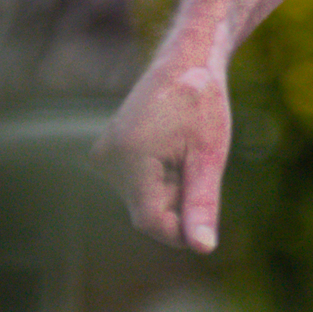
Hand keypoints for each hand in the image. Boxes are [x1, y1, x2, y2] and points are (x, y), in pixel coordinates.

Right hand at [91, 60, 231, 251]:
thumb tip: (202, 248)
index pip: (151, 222)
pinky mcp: (107, 155)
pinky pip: (138, 185)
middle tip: (196, 162)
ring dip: (171, 189)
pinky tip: (172, 149)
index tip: (207, 212)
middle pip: (148, 212)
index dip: (182, 228)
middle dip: (178, 201)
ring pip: (143, 200)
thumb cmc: (202, 104)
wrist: (185, 62)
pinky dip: (160, 179)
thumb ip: (202, 203)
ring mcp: (103, 157)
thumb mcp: (209, 156)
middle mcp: (106, 159)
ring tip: (183, 150)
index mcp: (129, 159)